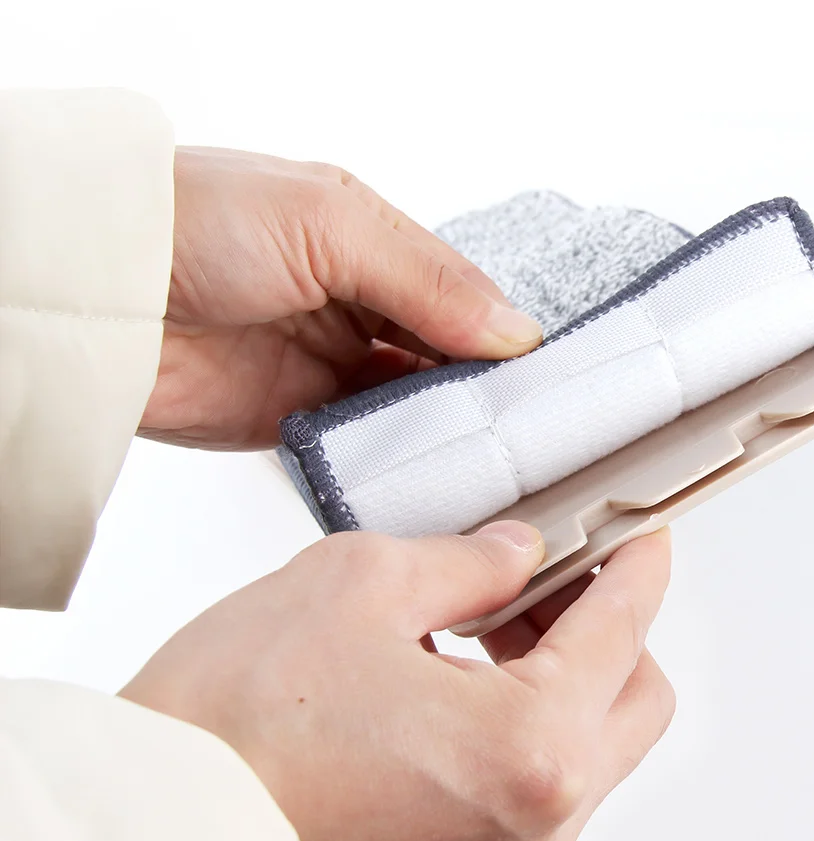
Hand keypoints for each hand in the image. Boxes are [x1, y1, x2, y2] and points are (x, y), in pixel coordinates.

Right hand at [120, 523, 673, 840]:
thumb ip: (467, 563)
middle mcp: (530, 829)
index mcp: (528, 748)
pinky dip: (518, 740)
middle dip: (609, 633)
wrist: (150, 829)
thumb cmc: (233, 722)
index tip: (641, 543)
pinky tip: (457, 694)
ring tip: (489, 630)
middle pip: (633, 708)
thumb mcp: (362, 584)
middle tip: (553, 581)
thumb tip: (513, 556)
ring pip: (584, 759)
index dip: (638, 570)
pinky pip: (528, 803)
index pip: (624, 634)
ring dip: (562, 686)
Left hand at [141, 147, 542, 448]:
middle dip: (480, 391)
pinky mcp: (298, 423)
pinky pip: (364, 448)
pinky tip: (428, 474)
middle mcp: (355, 307)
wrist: (99, 292)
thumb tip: (513, 331)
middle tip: (524, 432)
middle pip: (443, 358)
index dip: (501, 338)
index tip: (543, 382)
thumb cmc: (198, 221)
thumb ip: (426, 277)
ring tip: (488, 460)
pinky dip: (395, 461)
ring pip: (411, 409)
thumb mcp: (329, 222)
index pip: (461, 298)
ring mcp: (327, 369)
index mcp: (371, 246)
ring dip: (442, 430)